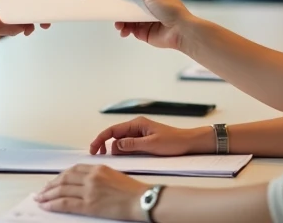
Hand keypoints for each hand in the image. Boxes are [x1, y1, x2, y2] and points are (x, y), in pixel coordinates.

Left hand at [35, 164, 146, 219]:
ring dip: (48, 195)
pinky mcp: (89, 205)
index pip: (73, 170)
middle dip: (50, 185)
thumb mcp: (113, 175)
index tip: (53, 181)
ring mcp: (89, 191)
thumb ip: (97, 176)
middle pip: (64, 179)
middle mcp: (91, 177)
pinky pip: (66, 203)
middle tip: (42, 191)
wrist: (141, 200)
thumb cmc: (132, 191)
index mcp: (97, 168)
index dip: (60, 176)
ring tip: (40, 199)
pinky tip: (47, 206)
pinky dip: (54, 204)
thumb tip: (83, 183)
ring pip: (62, 190)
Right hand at [89, 116, 210, 155]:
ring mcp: (139, 134)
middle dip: (104, 144)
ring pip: (120, 141)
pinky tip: (121, 157)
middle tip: (97, 155)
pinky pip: (128, 145)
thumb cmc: (173, 142)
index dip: (100, 139)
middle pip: (114, 135)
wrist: (189, 143)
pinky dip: (122, 151)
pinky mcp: (143, 141)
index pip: (113, 130)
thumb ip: (132, 145)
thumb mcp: (151, 145)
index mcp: (137, 124)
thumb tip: (114, 146)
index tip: (93, 149)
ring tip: (108, 158)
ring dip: (113, 148)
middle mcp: (136, 127)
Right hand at [112, 0, 194, 50]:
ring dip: (119, 20)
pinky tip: (123, 30)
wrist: (180, 30)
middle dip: (117, 7)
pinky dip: (124, 30)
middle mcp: (146, 6)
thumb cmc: (170, 9)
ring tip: (118, 24)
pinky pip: (130, 29)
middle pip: (127, 5)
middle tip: (108, 8)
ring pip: (126, 18)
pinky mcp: (144, 32)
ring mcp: (144, 19)